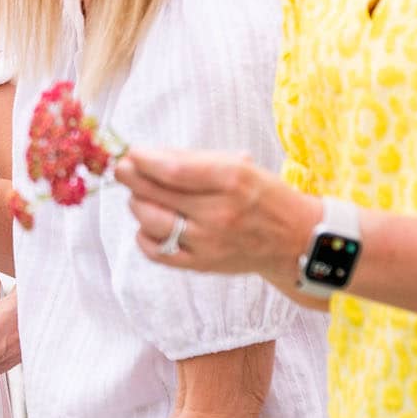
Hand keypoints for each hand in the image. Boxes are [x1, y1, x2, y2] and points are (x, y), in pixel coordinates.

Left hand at [113, 147, 320, 280]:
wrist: (293, 241)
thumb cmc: (261, 196)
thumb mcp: (239, 167)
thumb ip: (194, 160)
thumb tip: (147, 155)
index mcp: (233, 181)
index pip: (176, 170)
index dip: (146, 160)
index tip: (131, 152)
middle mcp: (220, 214)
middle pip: (157, 195)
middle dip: (132, 178)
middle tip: (123, 169)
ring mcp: (209, 243)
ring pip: (151, 222)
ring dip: (137, 204)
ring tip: (141, 195)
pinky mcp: (201, 265)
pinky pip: (156, 251)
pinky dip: (144, 235)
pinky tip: (150, 223)